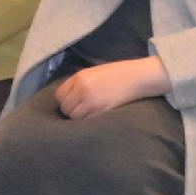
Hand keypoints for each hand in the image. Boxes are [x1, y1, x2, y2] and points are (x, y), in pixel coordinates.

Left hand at [54, 57, 168, 118]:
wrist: (136, 77)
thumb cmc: (116, 73)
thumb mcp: (93, 72)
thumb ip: (78, 83)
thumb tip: (67, 96)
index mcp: (79, 78)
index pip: (59, 95)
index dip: (64, 100)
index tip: (71, 101)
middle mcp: (82, 90)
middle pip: (65, 108)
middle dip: (70, 110)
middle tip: (80, 109)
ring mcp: (92, 102)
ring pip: (74, 117)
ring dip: (78, 117)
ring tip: (87, 113)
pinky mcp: (101, 112)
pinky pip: (86, 121)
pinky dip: (87, 121)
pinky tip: (94, 116)